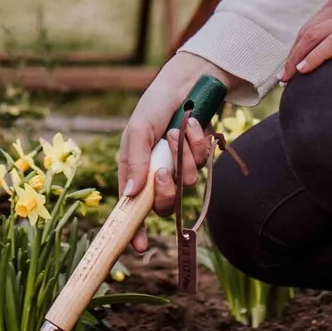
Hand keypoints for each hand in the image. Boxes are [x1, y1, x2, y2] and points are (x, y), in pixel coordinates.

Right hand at [118, 50, 229, 215]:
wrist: (189, 83)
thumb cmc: (156, 105)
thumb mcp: (138, 130)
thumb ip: (133, 162)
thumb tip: (129, 196)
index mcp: (136, 171)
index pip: (133, 208)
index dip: (134, 230)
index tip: (138, 246)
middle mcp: (157, 173)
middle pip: (164, 205)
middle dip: (166, 191)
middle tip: (162, 171)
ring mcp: (180, 167)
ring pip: (186, 184)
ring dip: (182, 157)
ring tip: (176, 131)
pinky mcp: (199, 158)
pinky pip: (202, 164)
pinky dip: (197, 144)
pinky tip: (192, 126)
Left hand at [281, 0, 331, 80]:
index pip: (311, 26)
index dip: (297, 48)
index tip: (290, 67)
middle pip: (306, 32)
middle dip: (291, 56)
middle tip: (282, 80)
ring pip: (313, 37)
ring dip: (296, 60)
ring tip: (288, 80)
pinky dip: (315, 57)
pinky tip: (305, 70)